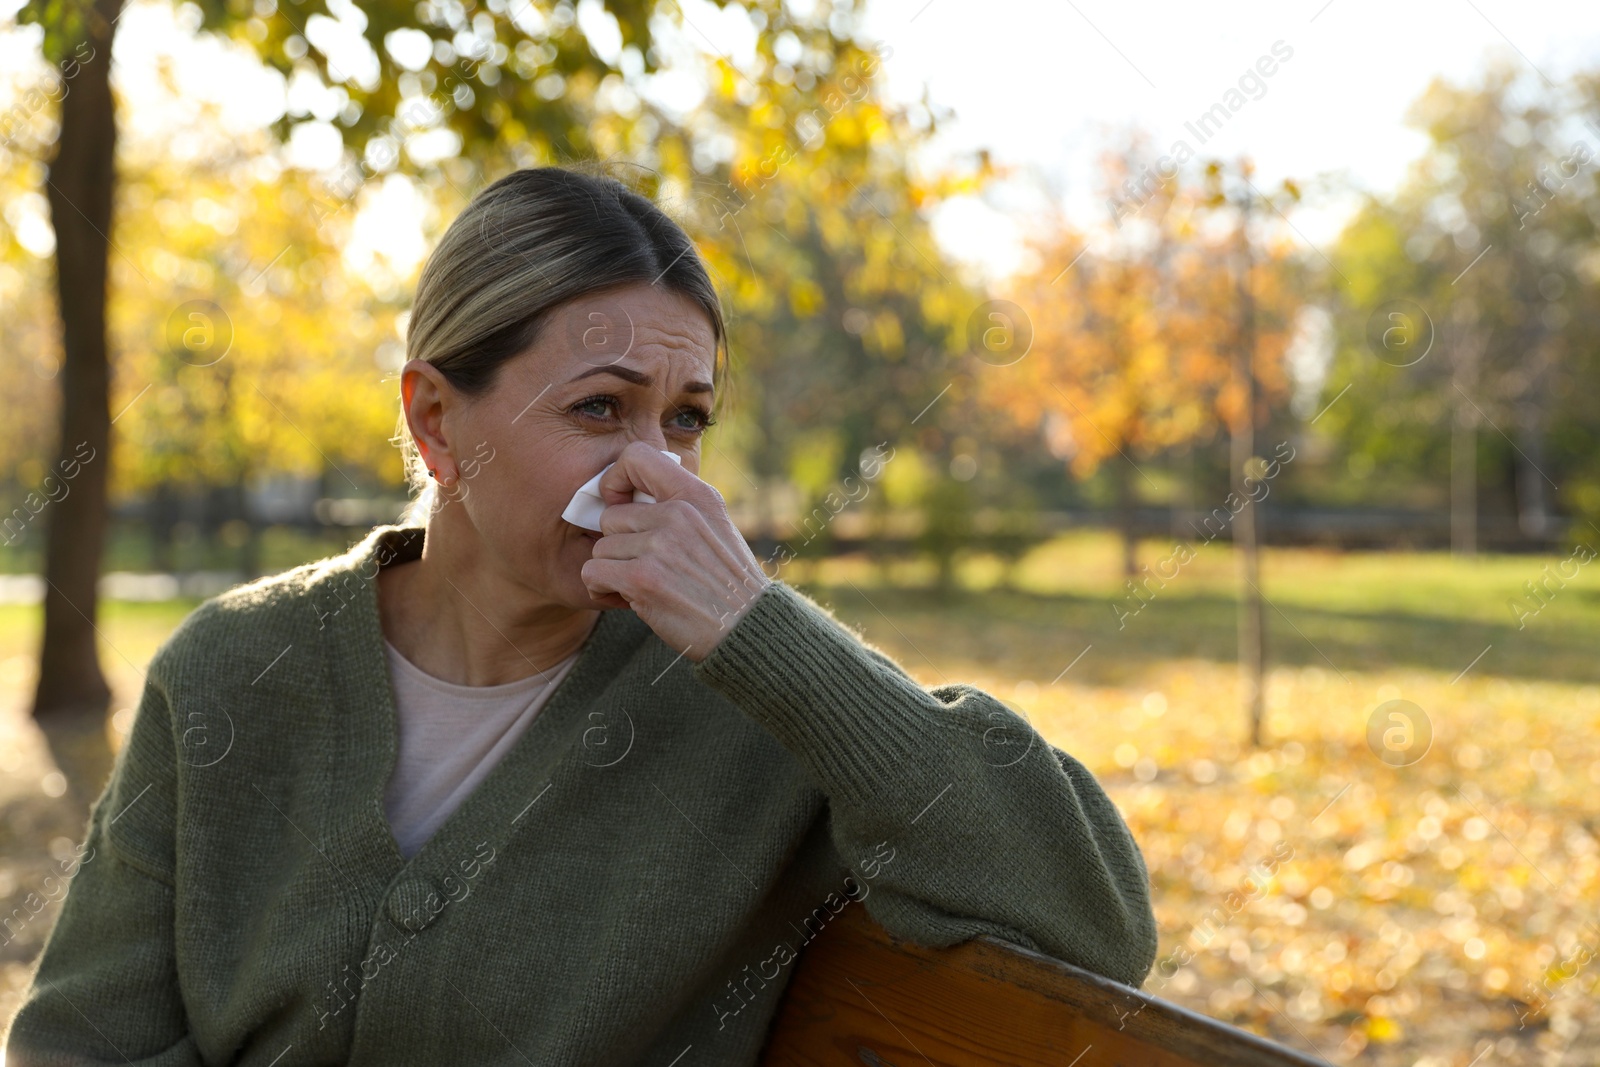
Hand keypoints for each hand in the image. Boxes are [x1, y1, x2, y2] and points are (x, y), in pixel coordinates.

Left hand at [579, 441, 771, 661]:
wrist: (745, 629)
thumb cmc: (726, 581)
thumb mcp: (715, 525)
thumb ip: (679, 504)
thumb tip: (630, 493)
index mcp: (695, 495)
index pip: (636, 456)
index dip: (617, 480)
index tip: (623, 505)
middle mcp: (677, 514)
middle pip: (610, 517)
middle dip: (619, 545)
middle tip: (644, 566)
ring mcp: (659, 545)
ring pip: (601, 548)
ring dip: (613, 571)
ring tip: (644, 585)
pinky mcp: (642, 578)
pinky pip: (592, 572)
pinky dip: (602, 589)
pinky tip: (627, 598)